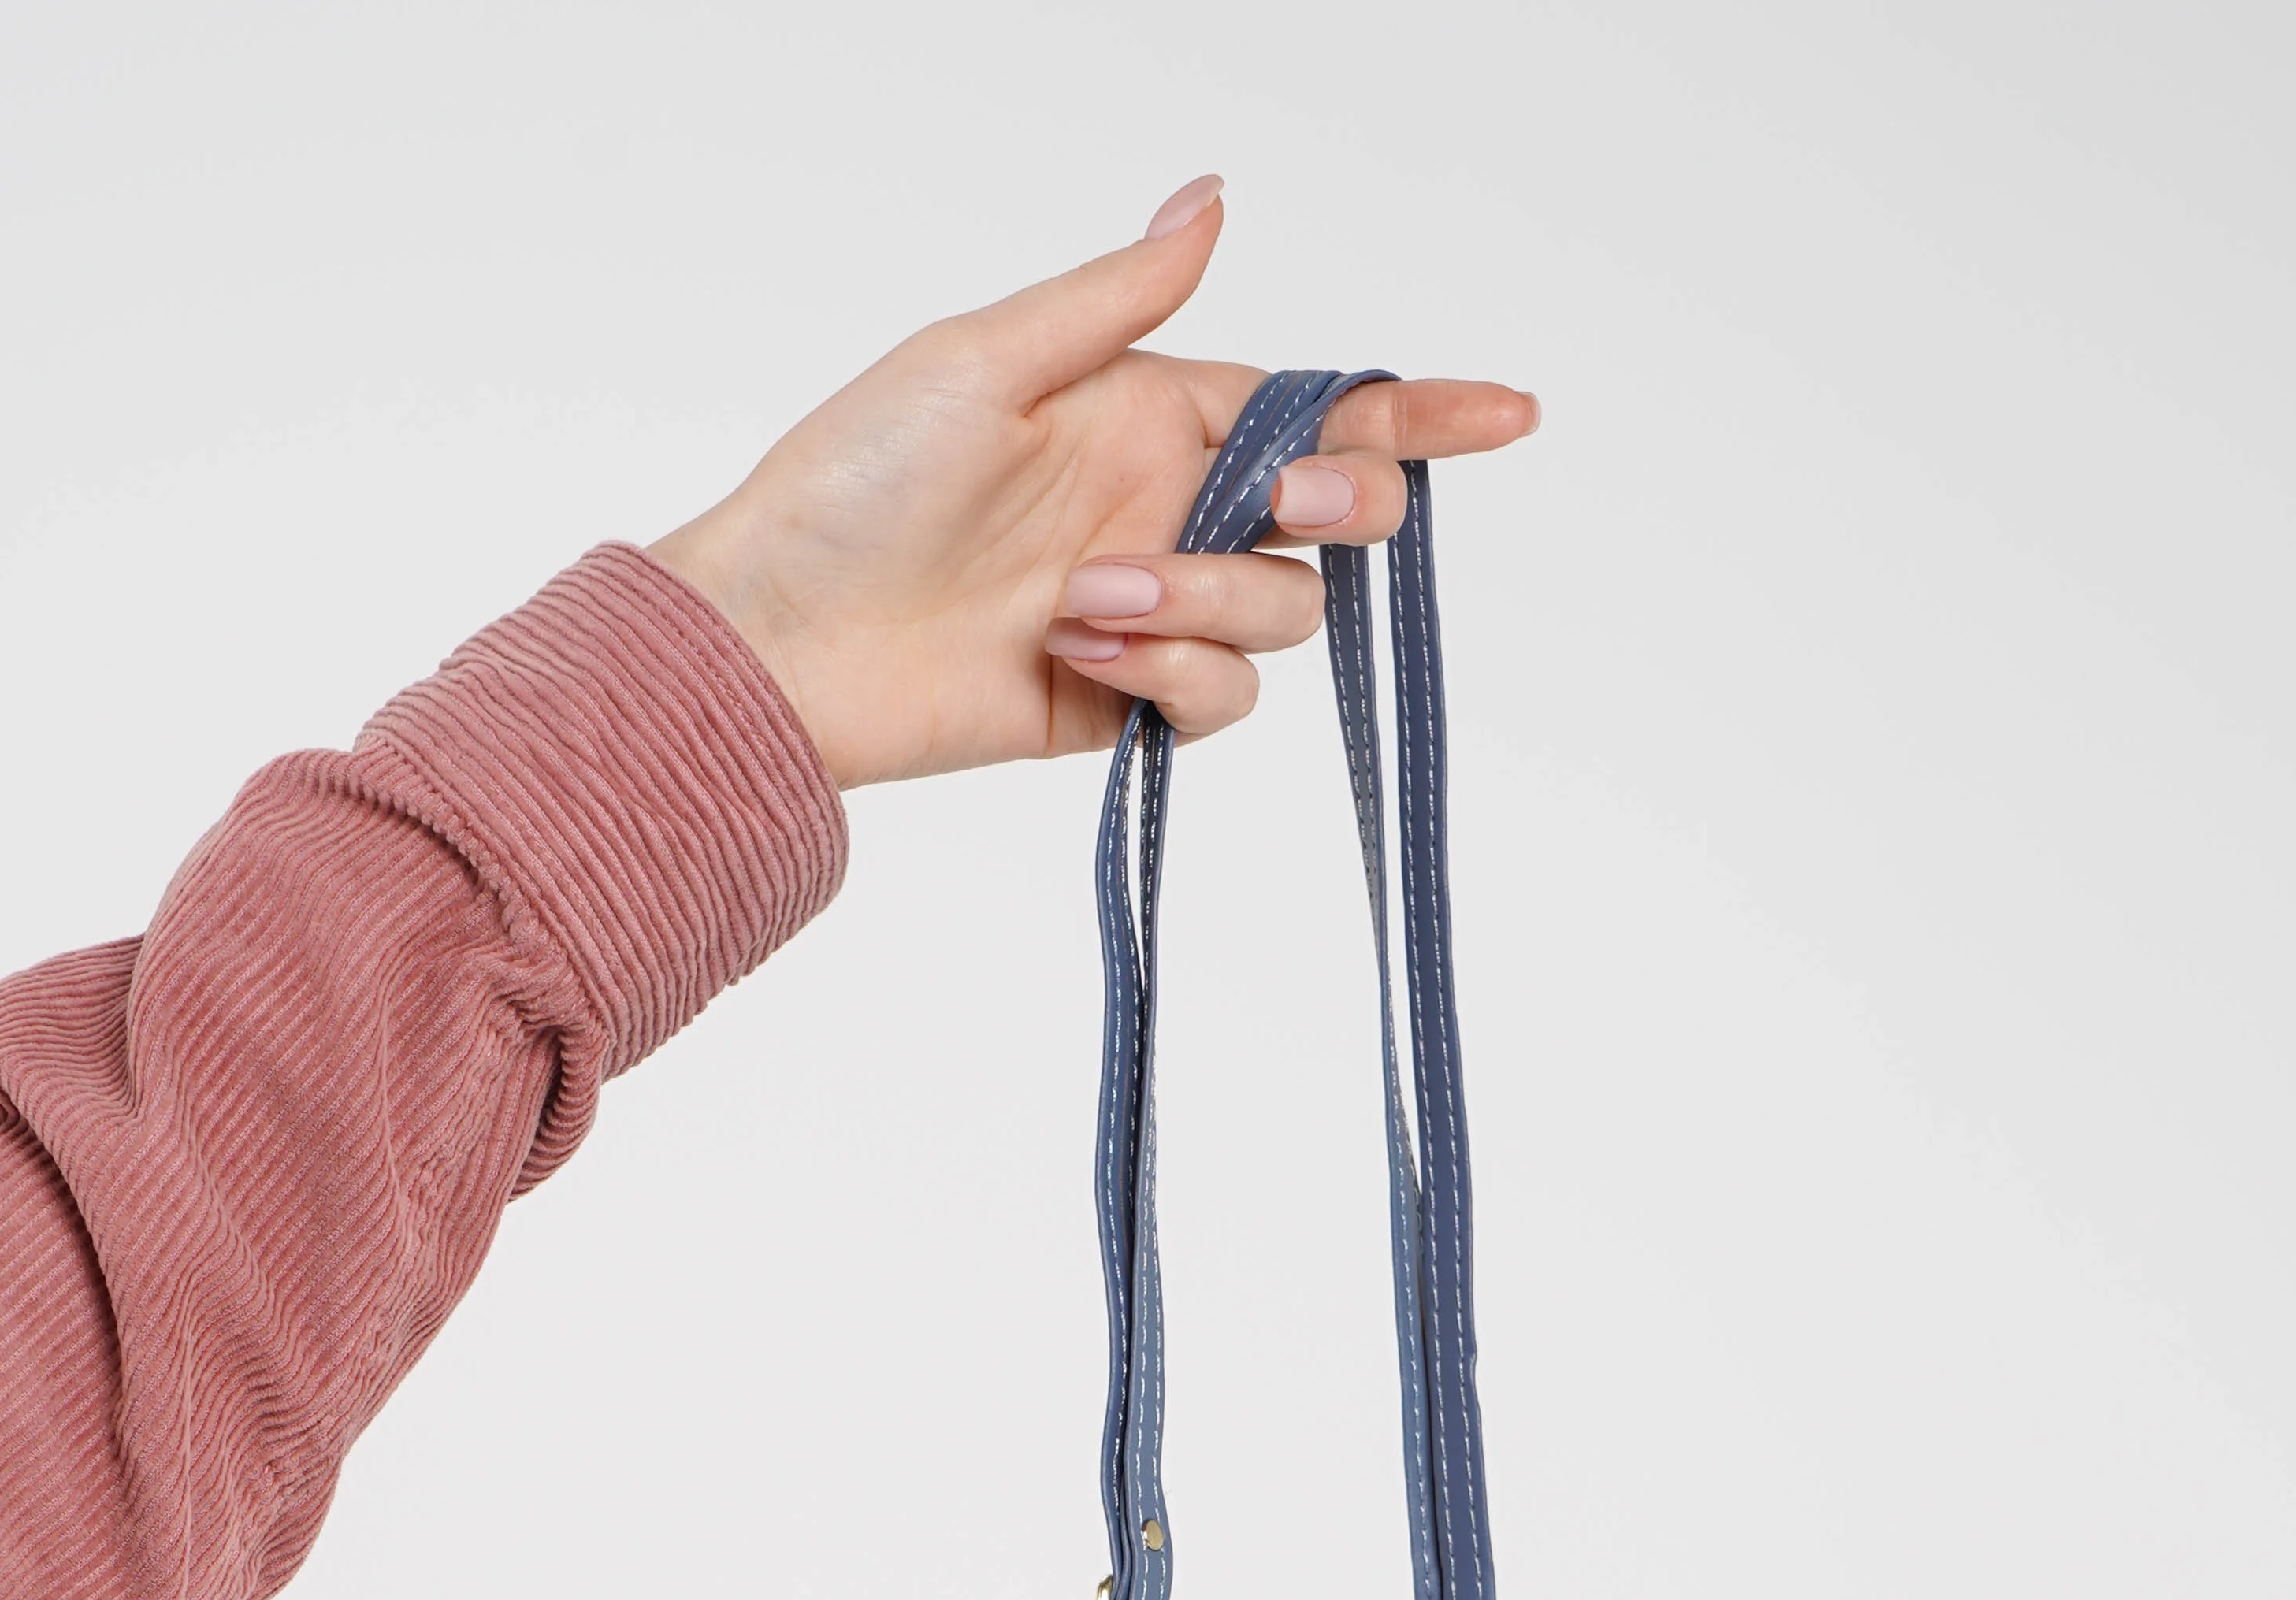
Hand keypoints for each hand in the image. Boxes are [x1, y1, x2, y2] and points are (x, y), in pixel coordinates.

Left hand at [647, 177, 1536, 787]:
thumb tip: (1212, 202)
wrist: (786, 637)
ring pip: (1282, 617)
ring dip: (1202, 599)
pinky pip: (1220, 698)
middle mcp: (1171, 511)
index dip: (1422, 416)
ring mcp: (1157, 612)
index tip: (1509, 415)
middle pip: (1334, 519)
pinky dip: (1167, 669)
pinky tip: (1079, 649)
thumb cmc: (856, 480)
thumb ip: (1121, 300)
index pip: (1317, 412)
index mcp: (1152, 414)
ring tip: (1081, 595)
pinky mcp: (1132, 701)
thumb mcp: (986, 357)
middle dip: (1333, 509)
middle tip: (1285, 503)